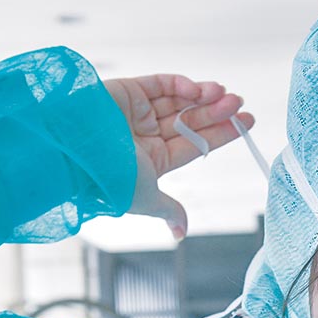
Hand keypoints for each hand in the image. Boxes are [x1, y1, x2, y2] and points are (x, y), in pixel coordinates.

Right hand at [104, 75, 253, 238]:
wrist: (72, 151)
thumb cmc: (107, 177)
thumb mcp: (145, 197)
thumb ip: (167, 209)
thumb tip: (181, 233)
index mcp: (152, 161)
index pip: (194, 146)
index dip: (220, 135)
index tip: (245, 123)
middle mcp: (145, 136)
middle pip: (190, 122)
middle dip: (216, 114)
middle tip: (240, 105)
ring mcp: (135, 112)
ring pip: (178, 101)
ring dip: (204, 97)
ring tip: (226, 95)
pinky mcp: (125, 91)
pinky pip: (158, 84)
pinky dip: (180, 85)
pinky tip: (198, 90)